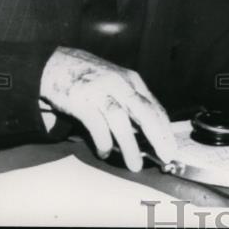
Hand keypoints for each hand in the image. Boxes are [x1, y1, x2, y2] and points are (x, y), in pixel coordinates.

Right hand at [39, 47, 175, 171]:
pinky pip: (97, 125)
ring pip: (121, 120)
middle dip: (158, 136)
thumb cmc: (91, 76)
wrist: (57, 63)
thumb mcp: (117, 82)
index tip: (171, 147)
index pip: (154, 107)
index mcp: (132, 80)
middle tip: (165, 155)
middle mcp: (119, 84)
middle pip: (144, 111)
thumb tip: (147, 129)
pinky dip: (103, 141)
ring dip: (130, 145)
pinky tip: (105, 152)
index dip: (165, 129)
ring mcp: (101, 92)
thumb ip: (131, 101)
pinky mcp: (82, 101)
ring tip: (135, 165)